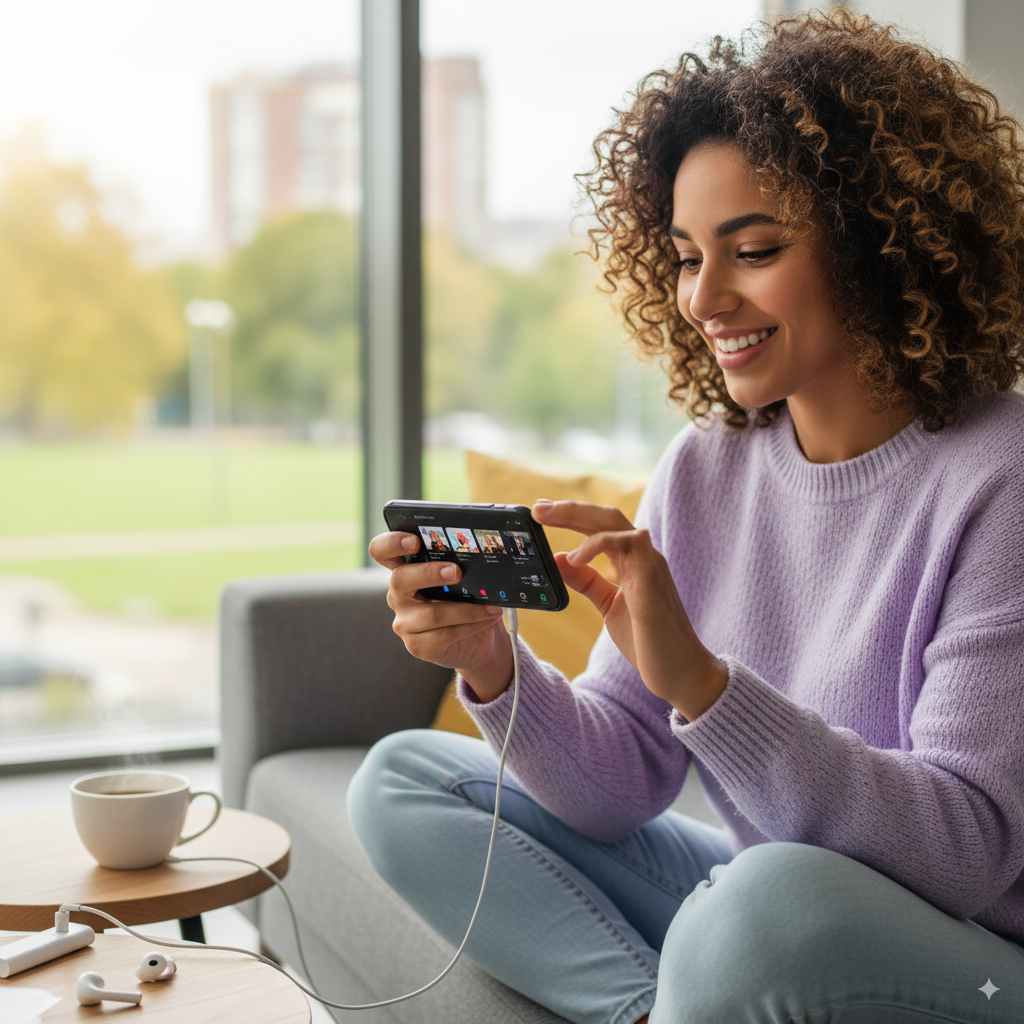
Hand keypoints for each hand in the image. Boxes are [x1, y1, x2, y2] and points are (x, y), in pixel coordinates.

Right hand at [368, 531, 513, 701]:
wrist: (480, 642)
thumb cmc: (468, 602)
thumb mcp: (463, 580)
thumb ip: (460, 565)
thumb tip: (480, 549)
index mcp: (405, 571)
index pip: (382, 552)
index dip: (392, 543)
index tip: (414, 540)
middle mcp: (399, 596)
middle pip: (400, 579)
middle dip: (429, 573)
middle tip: (457, 572)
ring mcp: (404, 623)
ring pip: (432, 614)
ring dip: (467, 609)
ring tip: (491, 605)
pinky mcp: (417, 646)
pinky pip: (444, 635)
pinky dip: (471, 626)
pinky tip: (487, 619)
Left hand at [532, 500, 727, 720]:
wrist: (679, 671)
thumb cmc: (648, 640)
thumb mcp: (608, 605)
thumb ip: (587, 582)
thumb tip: (559, 560)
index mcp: (633, 561)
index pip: (600, 528)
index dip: (572, 517)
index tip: (542, 513)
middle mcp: (642, 555)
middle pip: (605, 516)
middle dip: (569, 509)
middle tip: (537, 508)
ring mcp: (649, 562)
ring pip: (613, 520)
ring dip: (576, 515)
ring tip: (546, 518)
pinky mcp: (651, 575)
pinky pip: (623, 542)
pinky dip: (594, 544)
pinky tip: (573, 558)